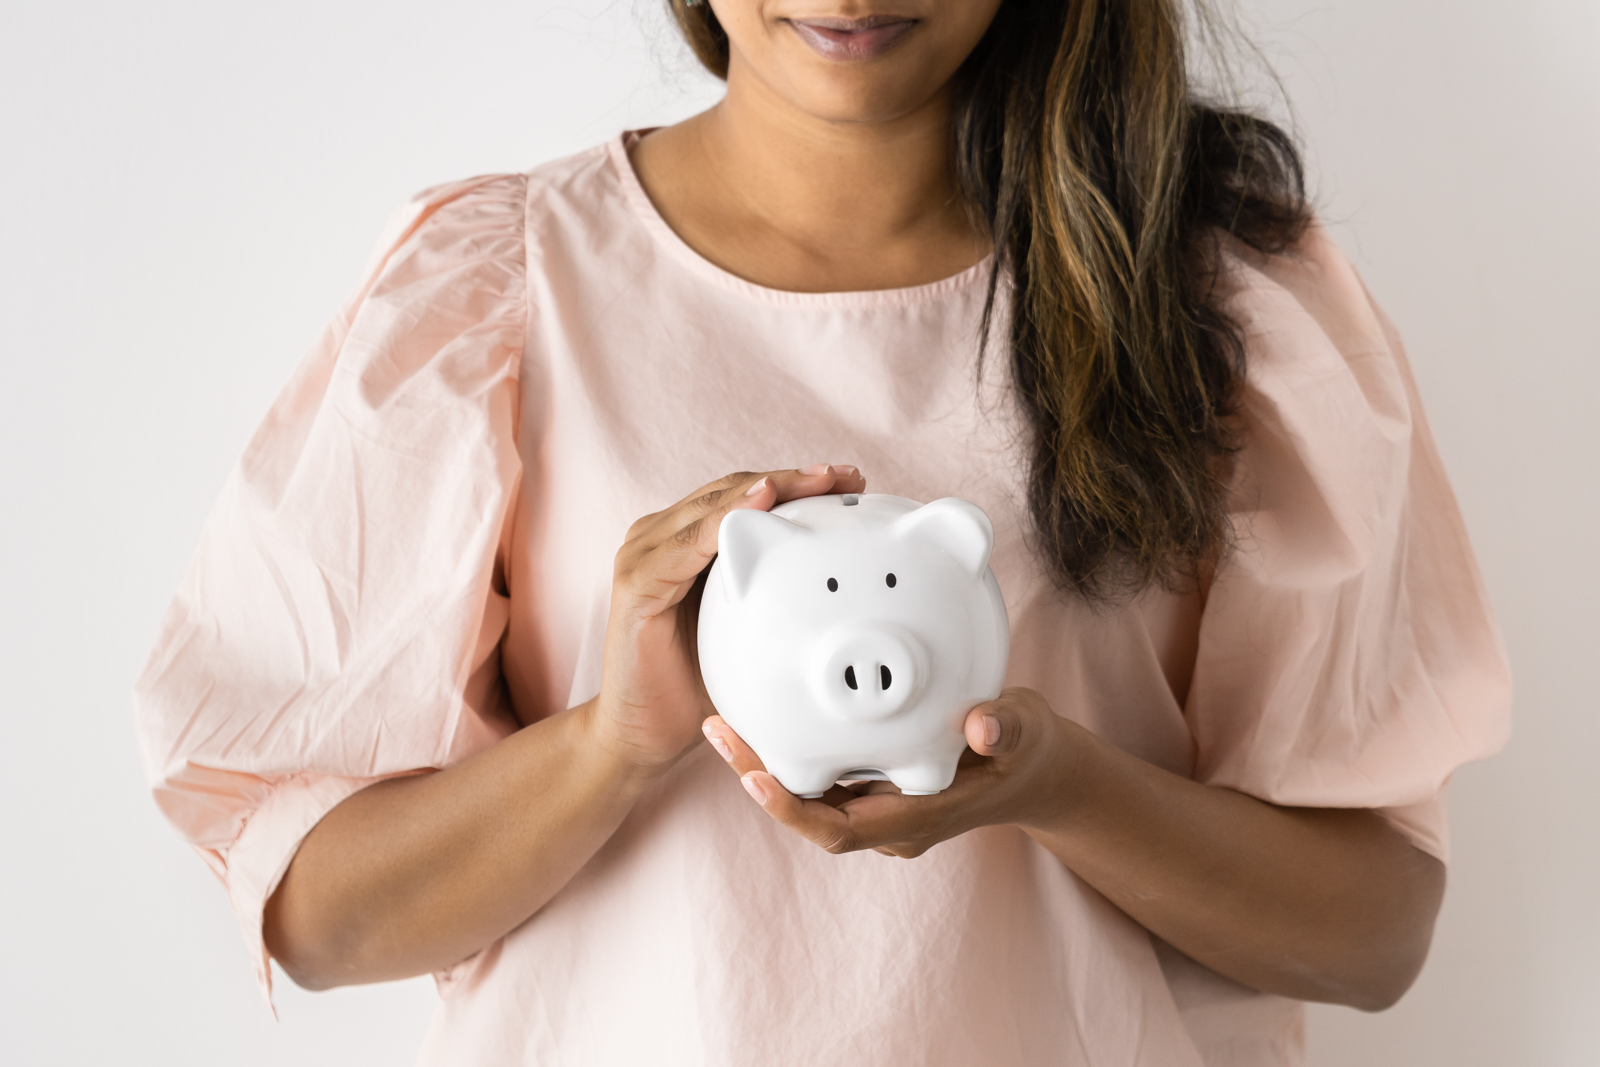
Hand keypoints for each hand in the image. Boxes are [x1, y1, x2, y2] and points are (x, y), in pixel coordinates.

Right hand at [587, 464, 867, 774]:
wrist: (647, 734)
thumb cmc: (699, 684)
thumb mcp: (751, 630)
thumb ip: (777, 595)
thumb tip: (846, 582)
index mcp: (689, 542)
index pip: (748, 497)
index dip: (799, 484)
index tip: (853, 482)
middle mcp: (662, 536)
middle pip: (734, 490)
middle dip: (794, 479)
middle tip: (847, 476)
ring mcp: (645, 554)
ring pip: (714, 504)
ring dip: (768, 488)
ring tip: (818, 481)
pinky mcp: (636, 580)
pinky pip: (687, 542)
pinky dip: (724, 520)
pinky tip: (760, 506)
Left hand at [701, 687, 1083, 856]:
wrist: (1035, 771)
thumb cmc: (1027, 750)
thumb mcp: (1026, 732)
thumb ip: (1007, 728)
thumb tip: (984, 725)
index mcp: (918, 814)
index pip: (842, 829)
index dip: (795, 810)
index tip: (757, 777)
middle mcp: (890, 820)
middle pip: (810, 814)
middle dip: (761, 780)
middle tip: (720, 732)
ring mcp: (880, 807)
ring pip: (810, 797)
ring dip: (767, 765)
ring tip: (724, 723)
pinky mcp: (874, 786)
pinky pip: (821, 778)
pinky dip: (791, 753)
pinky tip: (763, 717)